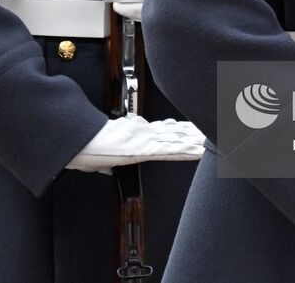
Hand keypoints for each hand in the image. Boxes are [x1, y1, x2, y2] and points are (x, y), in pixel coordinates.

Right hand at [66, 114, 204, 172]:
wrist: (79, 143)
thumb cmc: (87, 150)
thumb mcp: (98, 160)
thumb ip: (106, 163)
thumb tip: (105, 168)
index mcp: (135, 135)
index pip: (162, 131)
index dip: (178, 128)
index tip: (190, 127)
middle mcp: (145, 134)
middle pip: (175, 132)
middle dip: (193, 131)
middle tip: (213, 126)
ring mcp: (148, 139)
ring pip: (178, 139)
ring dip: (196, 140)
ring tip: (215, 138)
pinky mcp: (147, 148)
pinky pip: (171, 150)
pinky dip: (187, 152)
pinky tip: (201, 152)